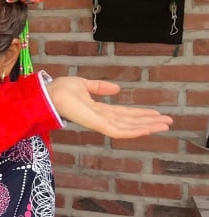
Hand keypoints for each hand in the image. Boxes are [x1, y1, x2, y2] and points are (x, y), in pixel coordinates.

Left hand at [47, 77, 171, 137]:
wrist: (48, 93)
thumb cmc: (60, 89)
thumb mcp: (85, 85)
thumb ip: (100, 87)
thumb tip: (117, 89)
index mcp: (98, 110)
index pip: (124, 114)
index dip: (141, 114)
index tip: (157, 114)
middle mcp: (100, 118)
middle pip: (129, 122)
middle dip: (148, 122)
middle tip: (168, 122)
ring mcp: (98, 122)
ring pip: (127, 128)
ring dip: (146, 126)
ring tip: (164, 126)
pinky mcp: (95, 124)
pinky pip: (117, 131)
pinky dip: (132, 131)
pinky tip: (146, 130)